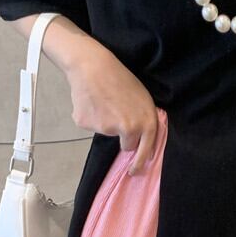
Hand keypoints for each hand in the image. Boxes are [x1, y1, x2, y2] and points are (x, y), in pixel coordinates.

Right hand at [64, 39, 159, 176]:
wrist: (92, 65)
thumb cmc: (120, 78)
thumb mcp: (142, 99)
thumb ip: (144, 120)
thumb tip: (141, 141)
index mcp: (146, 123)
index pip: (145, 151)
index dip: (139, 163)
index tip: (134, 171)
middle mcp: (129, 129)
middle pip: (127, 147)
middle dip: (123, 137)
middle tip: (117, 115)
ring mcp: (108, 129)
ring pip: (108, 133)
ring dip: (105, 121)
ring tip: (104, 100)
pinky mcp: (89, 126)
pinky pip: (91, 125)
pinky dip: (90, 116)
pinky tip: (91, 101)